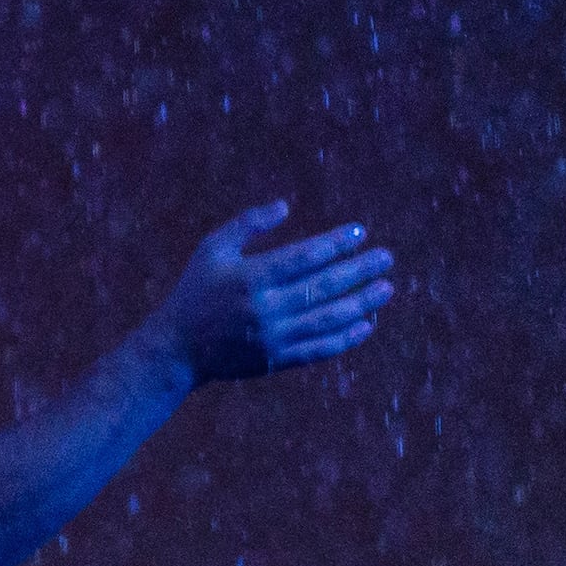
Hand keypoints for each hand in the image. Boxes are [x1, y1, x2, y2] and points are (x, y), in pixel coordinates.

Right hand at [155, 202, 394, 387]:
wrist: (178, 347)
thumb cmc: (197, 290)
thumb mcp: (212, 248)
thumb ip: (247, 224)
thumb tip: (285, 206)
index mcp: (249, 277)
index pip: (303, 257)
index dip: (335, 244)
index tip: (360, 233)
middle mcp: (264, 308)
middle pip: (322, 286)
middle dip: (359, 270)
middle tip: (386, 258)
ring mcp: (273, 337)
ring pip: (328, 319)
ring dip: (362, 303)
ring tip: (386, 289)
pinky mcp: (277, 360)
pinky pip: (320, 349)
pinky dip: (346, 338)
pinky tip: (366, 324)